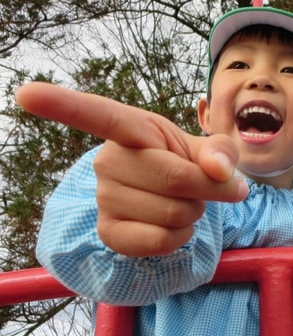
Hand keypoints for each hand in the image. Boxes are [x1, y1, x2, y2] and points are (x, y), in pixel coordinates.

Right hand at [15, 82, 248, 256]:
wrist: (174, 199)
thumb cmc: (186, 163)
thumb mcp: (209, 150)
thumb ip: (221, 152)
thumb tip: (219, 171)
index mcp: (131, 128)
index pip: (98, 115)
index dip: (63, 105)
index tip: (27, 94)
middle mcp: (107, 160)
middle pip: (177, 179)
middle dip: (207, 189)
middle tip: (199, 185)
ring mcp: (104, 198)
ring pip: (175, 214)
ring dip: (195, 213)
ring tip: (179, 202)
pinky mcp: (108, 232)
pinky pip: (161, 242)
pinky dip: (182, 238)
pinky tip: (171, 227)